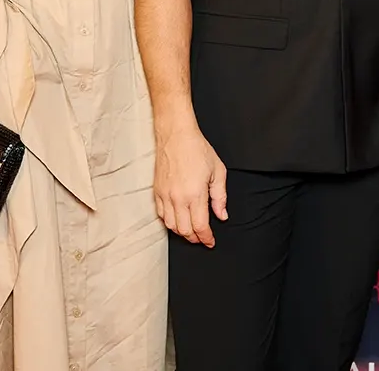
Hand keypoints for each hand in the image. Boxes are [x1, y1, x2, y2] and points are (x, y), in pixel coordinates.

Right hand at [154, 124, 227, 246]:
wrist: (176, 136)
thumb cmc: (197, 150)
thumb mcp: (218, 171)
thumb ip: (220, 197)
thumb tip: (222, 215)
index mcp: (195, 194)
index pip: (200, 227)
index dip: (206, 238)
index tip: (210, 241)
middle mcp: (177, 198)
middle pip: (184, 231)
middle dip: (195, 238)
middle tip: (203, 237)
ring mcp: (165, 196)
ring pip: (171, 226)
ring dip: (182, 232)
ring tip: (192, 230)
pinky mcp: (156, 192)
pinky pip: (161, 215)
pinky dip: (170, 222)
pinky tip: (178, 219)